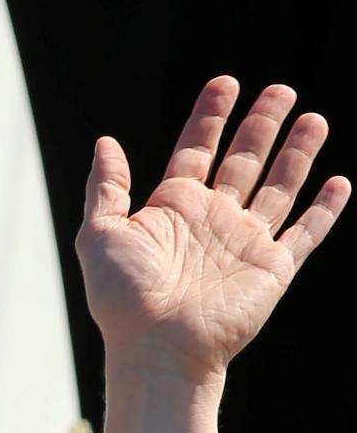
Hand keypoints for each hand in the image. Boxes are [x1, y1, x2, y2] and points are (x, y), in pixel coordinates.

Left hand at [76, 76, 346, 382]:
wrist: (157, 348)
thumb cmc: (122, 298)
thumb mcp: (99, 234)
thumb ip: (106, 187)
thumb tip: (105, 143)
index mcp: (172, 210)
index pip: (196, 151)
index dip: (209, 118)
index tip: (225, 84)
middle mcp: (212, 221)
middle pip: (244, 161)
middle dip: (262, 125)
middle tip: (281, 91)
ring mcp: (245, 243)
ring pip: (280, 187)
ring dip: (298, 154)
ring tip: (314, 118)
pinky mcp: (273, 267)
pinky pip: (306, 232)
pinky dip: (325, 208)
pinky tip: (339, 182)